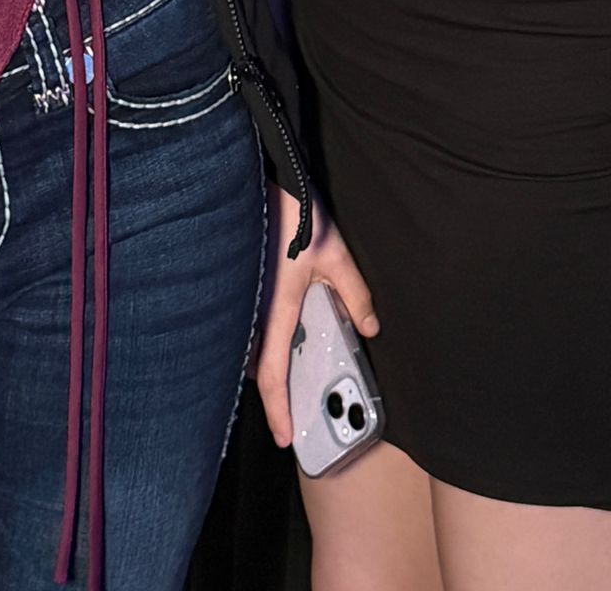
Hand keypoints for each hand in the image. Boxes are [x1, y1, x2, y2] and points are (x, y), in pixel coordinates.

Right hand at [256, 187, 378, 449]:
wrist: (263, 174)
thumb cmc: (294, 212)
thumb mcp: (335, 253)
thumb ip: (354, 293)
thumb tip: (370, 326)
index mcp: (276, 308)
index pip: (273, 375)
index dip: (277, 411)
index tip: (285, 438)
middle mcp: (252, 308)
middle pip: (256, 365)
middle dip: (272, 391)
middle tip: (290, 410)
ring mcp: (243, 295)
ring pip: (248, 345)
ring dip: (265, 364)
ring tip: (287, 374)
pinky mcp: (240, 280)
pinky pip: (246, 323)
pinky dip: (259, 338)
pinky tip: (278, 331)